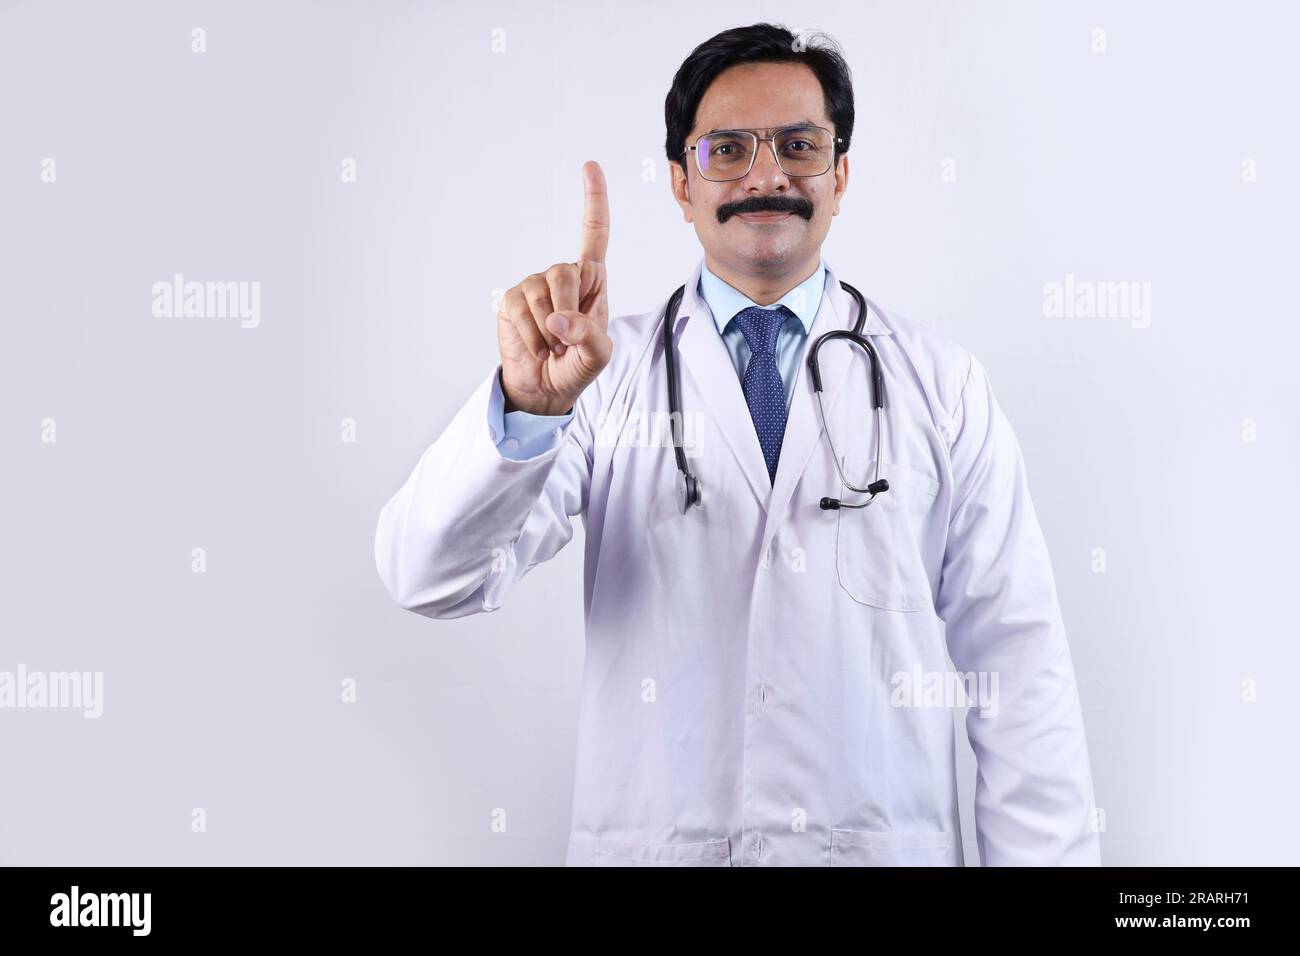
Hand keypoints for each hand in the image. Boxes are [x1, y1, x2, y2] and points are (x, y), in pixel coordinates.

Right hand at [497, 161, 612, 415]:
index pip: (595, 233)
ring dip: (548, 332)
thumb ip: (589, 336)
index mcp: (592, 280)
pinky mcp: (510, 301)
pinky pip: (519, 311)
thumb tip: (557, 318)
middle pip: (563, 273)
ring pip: (539, 295)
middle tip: (567, 341)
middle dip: (567, 311)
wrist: (546, 388)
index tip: (590, 166)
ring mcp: (533, 286)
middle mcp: (562, 276)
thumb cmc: (577, 365)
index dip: (594, 199)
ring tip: (552, 347)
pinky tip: (536, 347)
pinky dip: (531, 337)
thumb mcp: (598, 356)